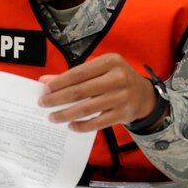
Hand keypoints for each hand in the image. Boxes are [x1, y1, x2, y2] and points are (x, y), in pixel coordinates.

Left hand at [38, 53, 158, 132]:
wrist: (144, 96)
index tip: (45, 88)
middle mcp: (117, 78)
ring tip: (52, 117)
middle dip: (57, 98)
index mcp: (111, 62)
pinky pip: (97, 123)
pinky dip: (82, 126)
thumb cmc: (118, 79)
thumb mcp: (101, 70)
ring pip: (86, 108)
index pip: (78, 72)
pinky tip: (71, 126)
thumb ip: (75, 75)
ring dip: (66, 114)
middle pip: (80, 91)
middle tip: (43, 103)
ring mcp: (121, 97)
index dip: (59, 82)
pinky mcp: (123, 114)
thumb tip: (46, 81)